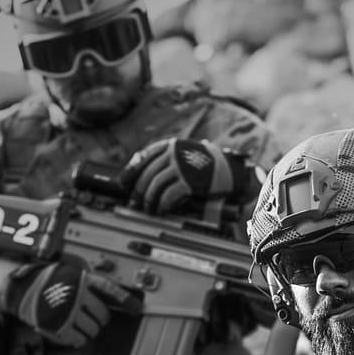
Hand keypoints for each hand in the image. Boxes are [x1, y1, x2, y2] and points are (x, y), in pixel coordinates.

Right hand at [6, 256, 140, 346]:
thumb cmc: (45, 280)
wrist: (21, 288)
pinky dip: (77, 339)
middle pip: (102, 316)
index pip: (109, 290)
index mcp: (81, 280)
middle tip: (94, 319)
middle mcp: (78, 296)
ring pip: (92, 330)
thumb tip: (108, 297)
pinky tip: (73, 334)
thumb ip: (87, 283)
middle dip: (100, 320)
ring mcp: (69, 313)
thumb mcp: (69, 272)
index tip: (137, 308)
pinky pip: (78, 340)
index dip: (125, 299)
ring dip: (90, 331)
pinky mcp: (59, 327)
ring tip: (82, 327)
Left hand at [120, 138, 237, 214]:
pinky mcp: (189, 181)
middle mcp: (174, 153)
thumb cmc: (206, 165)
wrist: (230, 170)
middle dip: (138, 191)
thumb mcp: (185, 154)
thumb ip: (167, 160)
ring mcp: (181, 167)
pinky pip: (169, 194)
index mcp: (170, 145)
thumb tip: (144, 176)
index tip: (122, 184)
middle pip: (147, 173)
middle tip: (134, 203)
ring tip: (148, 209)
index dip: (130, 171)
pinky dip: (162, 204)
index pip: (143, 156)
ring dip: (149, 200)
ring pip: (155, 184)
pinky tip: (161, 209)